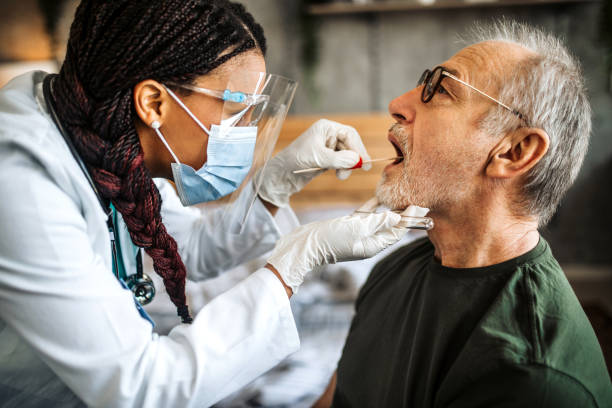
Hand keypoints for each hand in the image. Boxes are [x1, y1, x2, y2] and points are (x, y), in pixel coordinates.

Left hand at [256, 119, 370, 207]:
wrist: (282, 174)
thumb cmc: (296, 160)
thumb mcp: (319, 158)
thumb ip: (339, 159)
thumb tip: (357, 160)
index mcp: (326, 128)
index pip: (349, 134)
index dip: (358, 147)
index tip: (363, 161)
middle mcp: (328, 135)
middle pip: (350, 144)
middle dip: (353, 157)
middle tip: (360, 169)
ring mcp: (328, 147)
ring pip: (347, 155)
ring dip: (347, 166)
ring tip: (341, 176)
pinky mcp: (327, 159)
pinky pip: (341, 162)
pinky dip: (343, 169)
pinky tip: (339, 175)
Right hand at [267, 211, 406, 292]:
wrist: (304, 245)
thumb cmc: (329, 240)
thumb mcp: (355, 229)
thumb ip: (376, 222)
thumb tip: (395, 216)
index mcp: (373, 246)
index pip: (397, 232)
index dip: (410, 218)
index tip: (420, 205)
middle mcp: (368, 241)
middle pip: (391, 226)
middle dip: (403, 213)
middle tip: (417, 198)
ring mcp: (358, 233)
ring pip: (378, 219)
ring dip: (389, 208)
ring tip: (401, 195)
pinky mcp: (348, 226)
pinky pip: (365, 215)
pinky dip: (372, 207)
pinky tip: (380, 197)